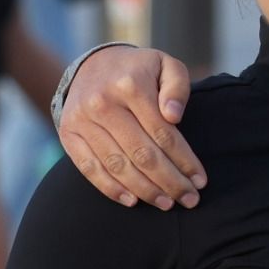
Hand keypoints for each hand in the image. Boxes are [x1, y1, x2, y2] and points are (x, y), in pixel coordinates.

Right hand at [57, 45, 205, 209]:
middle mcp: (103, 104)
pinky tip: (132, 201)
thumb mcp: (166, 65)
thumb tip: (174, 115)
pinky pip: (90, 168)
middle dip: (170, 181)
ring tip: (167, 204)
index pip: (163, 133)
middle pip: (142, 154)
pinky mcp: (68, 134)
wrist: (93, 64)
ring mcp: (82, 121)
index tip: (200, 180)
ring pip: (117, 165)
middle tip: (190, 199)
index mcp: (130, 85)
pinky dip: (111, 188)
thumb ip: (177, 87)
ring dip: (144, 190)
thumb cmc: (140, 70)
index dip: (184, 160)